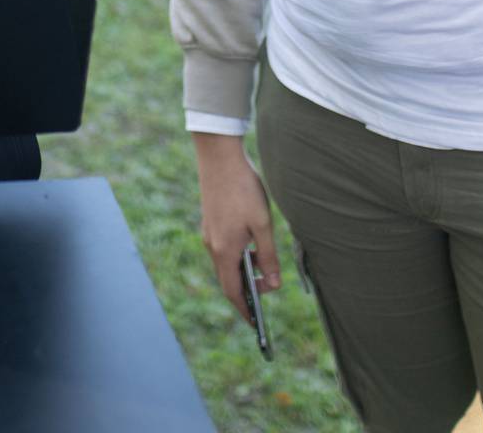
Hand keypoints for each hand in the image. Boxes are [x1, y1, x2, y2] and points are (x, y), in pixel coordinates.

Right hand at [193, 132, 281, 323]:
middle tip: (265, 297)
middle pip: (228, 280)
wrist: (219, 158)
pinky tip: (253, 248)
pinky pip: (224, 250)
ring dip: (243, 273)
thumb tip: (273, 285)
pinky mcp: (211, 223)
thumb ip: (268, 257)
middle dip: (246, 292)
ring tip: (264, 273)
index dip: (245, 310)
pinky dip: (238, 258)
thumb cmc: (243, 190)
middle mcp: (212, 247)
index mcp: (224, 251)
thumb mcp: (263, 225)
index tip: (256, 325)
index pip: (233, 292)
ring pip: (226, 264)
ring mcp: (209, 235)